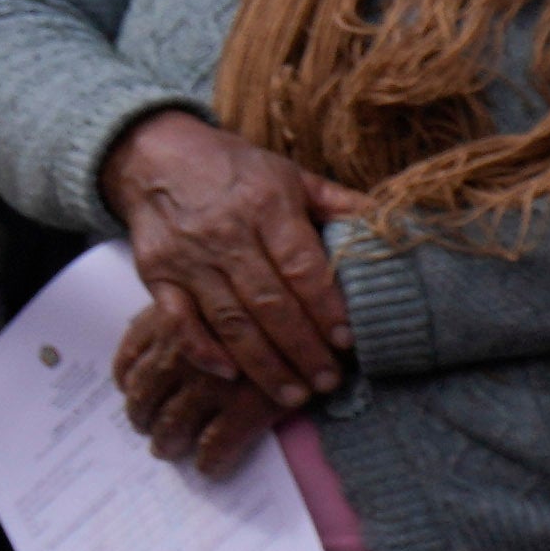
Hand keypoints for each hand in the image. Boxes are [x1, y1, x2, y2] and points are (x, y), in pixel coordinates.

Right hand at [99, 107, 355, 440]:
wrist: (154, 156)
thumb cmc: (235, 170)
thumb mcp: (291, 176)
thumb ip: (339, 204)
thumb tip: (395, 224)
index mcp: (267, 206)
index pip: (302, 267)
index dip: (326, 308)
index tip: (348, 342)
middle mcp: (225, 234)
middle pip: (269, 303)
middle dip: (302, 348)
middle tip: (327, 382)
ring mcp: (187, 257)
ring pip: (229, 320)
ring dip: (262, 363)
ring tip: (292, 395)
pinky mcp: (156, 274)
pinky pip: (177, 319)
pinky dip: (200, 349)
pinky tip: (230, 374)